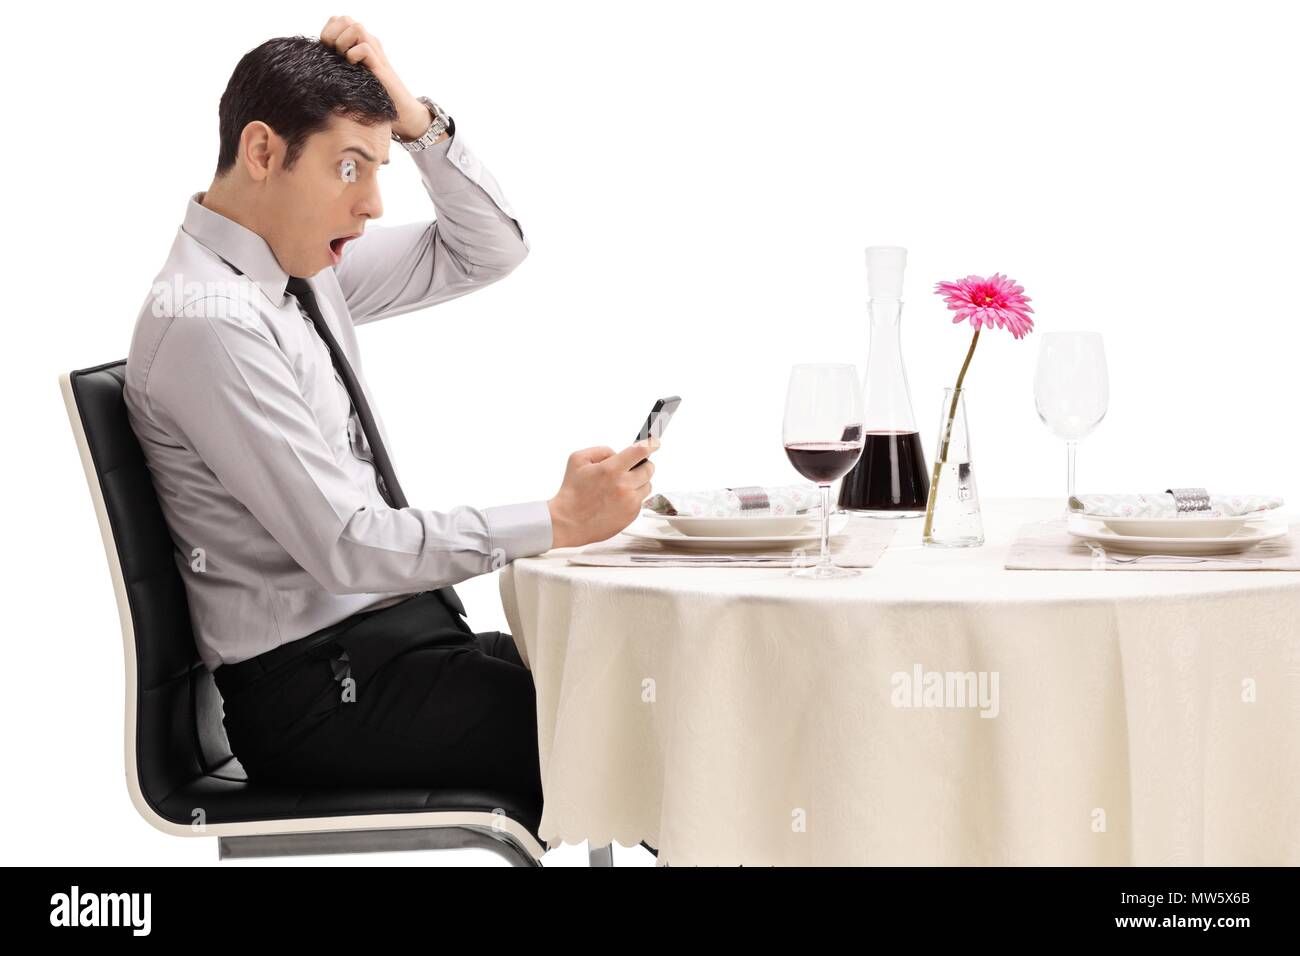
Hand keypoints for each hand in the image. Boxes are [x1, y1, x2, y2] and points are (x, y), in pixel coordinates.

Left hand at [318, 16, 433, 140]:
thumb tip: (317, 57)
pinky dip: (355, 56)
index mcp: (358, 42)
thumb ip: (337, 62)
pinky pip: (364, 47)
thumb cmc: (371, 95)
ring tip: (344, 58)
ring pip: (356, 27)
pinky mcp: (380, 65)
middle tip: (334, 53)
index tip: (327, 49)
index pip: (338, 20)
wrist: (397, 108)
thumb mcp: (349, 75)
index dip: (328, 31)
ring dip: (343, 43)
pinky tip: (354, 66)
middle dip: (333, 35)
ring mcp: (376, 51)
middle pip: (345, 19)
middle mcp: (368, 42)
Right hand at [547, 439, 660, 548]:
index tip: (655, 442)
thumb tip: (618, 453)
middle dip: (643, 464)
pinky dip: (633, 497)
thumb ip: (601, 451)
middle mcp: (624, 486)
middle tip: (632, 467)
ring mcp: (630, 502)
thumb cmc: (572, 492)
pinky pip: (641, 500)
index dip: (651, 444)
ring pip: (648, 485)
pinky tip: (617, 499)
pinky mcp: (632, 515)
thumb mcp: (578, 460)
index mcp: (611, 470)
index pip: (640, 452)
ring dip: (639, 482)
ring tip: (620, 486)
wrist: (568, 522)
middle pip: (649, 468)